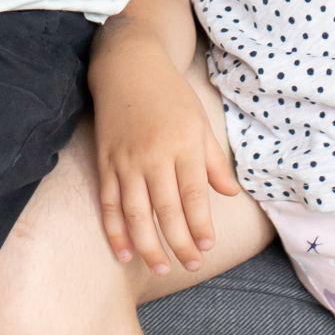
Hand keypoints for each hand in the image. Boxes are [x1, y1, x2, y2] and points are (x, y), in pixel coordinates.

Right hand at [91, 47, 240, 271]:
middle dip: (179, 242)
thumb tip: (229, 194)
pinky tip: (124, 252)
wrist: (128, 66)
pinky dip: (115, 230)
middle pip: (165, 209)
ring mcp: (126, 160)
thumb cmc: (170, 95)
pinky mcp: (105, 162)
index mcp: (182, 145)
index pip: (193, 195)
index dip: (199, 225)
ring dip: (148, 245)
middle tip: (190, 265)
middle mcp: (153, 155)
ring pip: (135, 212)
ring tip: (160, 268)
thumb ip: (213, 161)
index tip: (207, 247)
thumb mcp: (200, 122)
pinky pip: (109, 202)